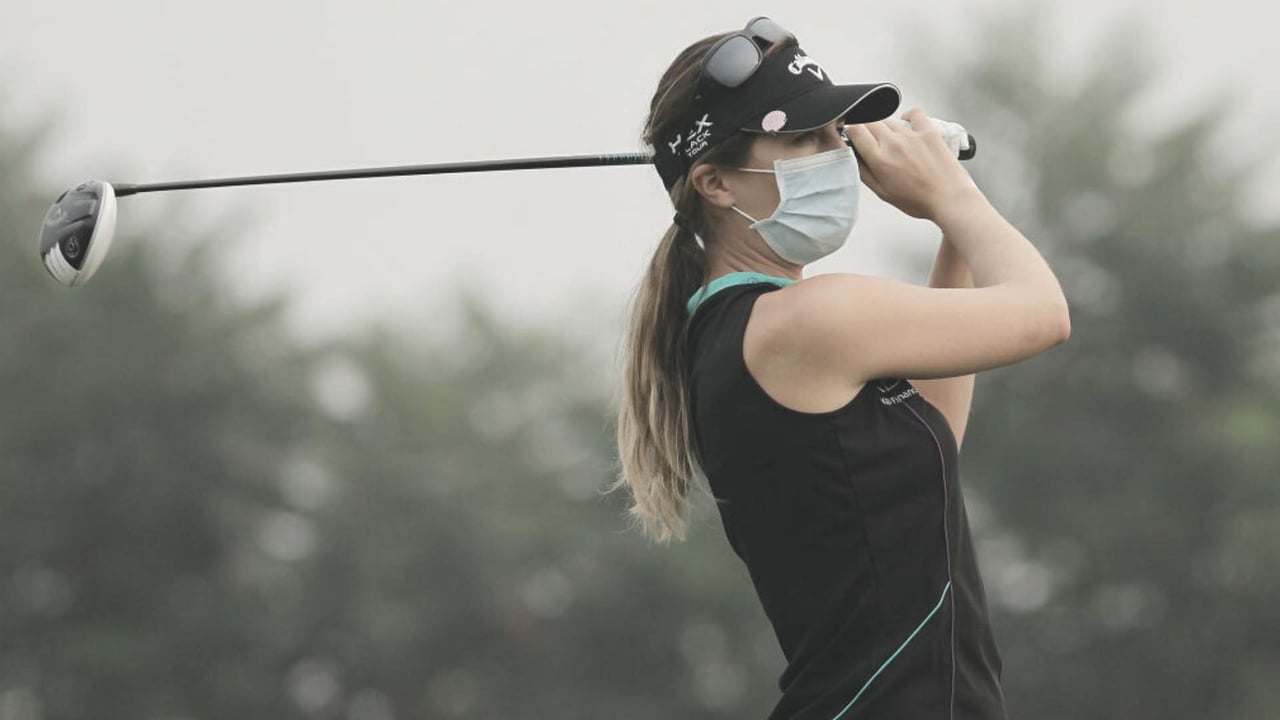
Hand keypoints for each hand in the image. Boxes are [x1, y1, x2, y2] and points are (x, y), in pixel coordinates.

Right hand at [847, 107, 979, 220]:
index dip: (851, 132)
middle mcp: (894, 143)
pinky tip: (907, 122)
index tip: (853, 137)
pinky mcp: (928, 131)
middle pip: (869, 121)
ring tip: (892, 142)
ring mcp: (912, 135)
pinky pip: (914, 113)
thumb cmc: (919, 200)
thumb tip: (853, 158)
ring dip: (885, 127)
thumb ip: (864, 173)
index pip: (855, 130)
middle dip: (865, 129)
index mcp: (880, 159)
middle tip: (871, 142)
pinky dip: (908, 115)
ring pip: (888, 120)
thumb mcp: (883, 193)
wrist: (949, 198)